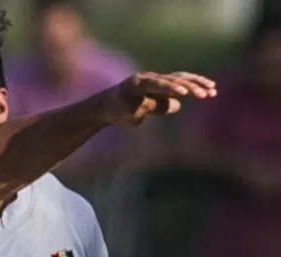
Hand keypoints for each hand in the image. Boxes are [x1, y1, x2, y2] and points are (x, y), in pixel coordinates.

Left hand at [101, 72, 216, 128]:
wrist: (109, 104)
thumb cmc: (118, 111)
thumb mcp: (130, 114)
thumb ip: (151, 108)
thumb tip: (176, 104)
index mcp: (137, 84)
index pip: (156, 84)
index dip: (169, 88)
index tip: (182, 93)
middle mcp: (149, 77)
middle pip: (172, 80)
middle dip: (189, 87)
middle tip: (205, 95)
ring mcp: (157, 79)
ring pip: (180, 78)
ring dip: (197, 84)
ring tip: (212, 91)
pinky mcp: (164, 83)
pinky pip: (182, 82)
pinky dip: (195, 85)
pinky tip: (209, 88)